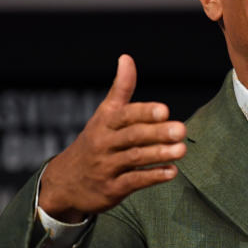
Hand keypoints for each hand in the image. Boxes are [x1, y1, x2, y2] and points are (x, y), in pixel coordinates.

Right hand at [38, 55, 186, 221]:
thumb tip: (127, 58)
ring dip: (159, 154)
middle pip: (132, 136)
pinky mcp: (111, 189)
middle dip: (157, 133)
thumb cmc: (94, 142)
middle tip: (181, 130)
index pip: (125, 115)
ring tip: (182, 150)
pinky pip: (133, 182)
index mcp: (104, 123)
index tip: (164, 110)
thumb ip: (120, 89)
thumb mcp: (104, 115)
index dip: (144, 112)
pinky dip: (152, 176)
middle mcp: (104, 144)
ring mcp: (106, 167)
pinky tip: (171, 172)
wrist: (66, 182)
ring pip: (134, 159)